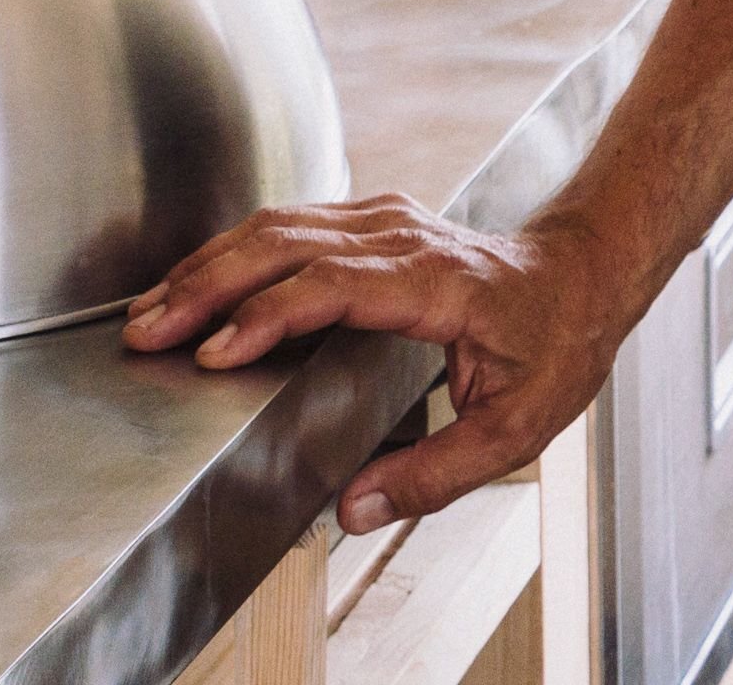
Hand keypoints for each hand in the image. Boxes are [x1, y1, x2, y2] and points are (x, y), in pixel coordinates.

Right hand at [124, 194, 641, 530]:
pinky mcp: (372, 220)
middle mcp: (405, 238)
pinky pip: (290, 224)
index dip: (269, 315)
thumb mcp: (517, 428)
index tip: (215, 351)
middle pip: (289, 244)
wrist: (585, 273)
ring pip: (280, 225)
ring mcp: (386, 220)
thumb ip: (436, 475)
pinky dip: (233, 252)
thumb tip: (355, 512)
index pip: (336, 285)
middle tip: (148, 332)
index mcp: (439, 283)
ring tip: (150, 312)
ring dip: (209, 266)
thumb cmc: (556, 343)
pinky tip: (196, 284)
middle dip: (209, 285)